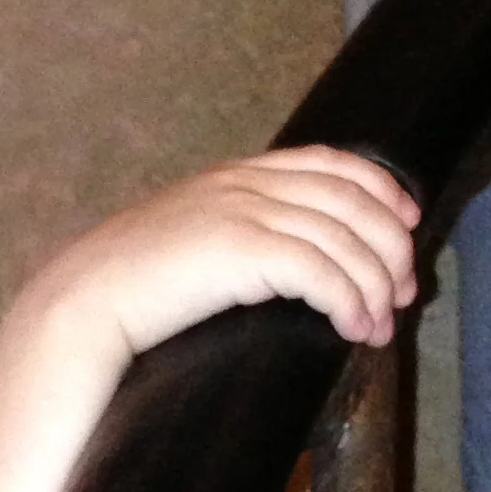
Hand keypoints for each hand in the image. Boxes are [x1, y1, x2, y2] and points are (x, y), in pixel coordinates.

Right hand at [20, 147, 419, 366]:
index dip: (381, 189)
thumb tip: (273, 265)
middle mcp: (246, 183)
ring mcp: (243, 212)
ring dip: (375, 285)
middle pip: (351, 200)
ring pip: (344, 238)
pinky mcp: (241, 251)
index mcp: (236, 174)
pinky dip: (349, 301)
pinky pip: (320, 272)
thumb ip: (230, 234)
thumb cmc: (127, 287)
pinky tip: (353, 328)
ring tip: (380, 326)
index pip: (330, 163)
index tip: (407, 224)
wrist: (82, 300)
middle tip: (404, 292)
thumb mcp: (187, 240)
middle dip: (390, 246)